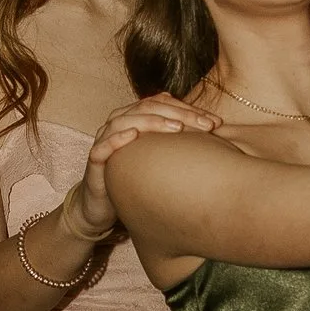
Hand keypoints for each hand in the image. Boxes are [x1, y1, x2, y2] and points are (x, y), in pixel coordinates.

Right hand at [71, 95, 216, 237]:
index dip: (189, 109)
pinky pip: (103, 146)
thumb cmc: (134, 179)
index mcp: (136, 118)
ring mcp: (104, 139)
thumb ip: (178, 144)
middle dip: (179, 114)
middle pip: (148, 108)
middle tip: (205, 125)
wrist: (102, 206)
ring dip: (151, 121)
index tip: (215, 122)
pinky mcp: (94, 160)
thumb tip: (213, 138)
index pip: (163, 104)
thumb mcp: (159, 158)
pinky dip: (116, 138)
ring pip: (125, 120)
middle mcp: (119, 123)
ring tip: (176, 127)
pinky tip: (133, 136)